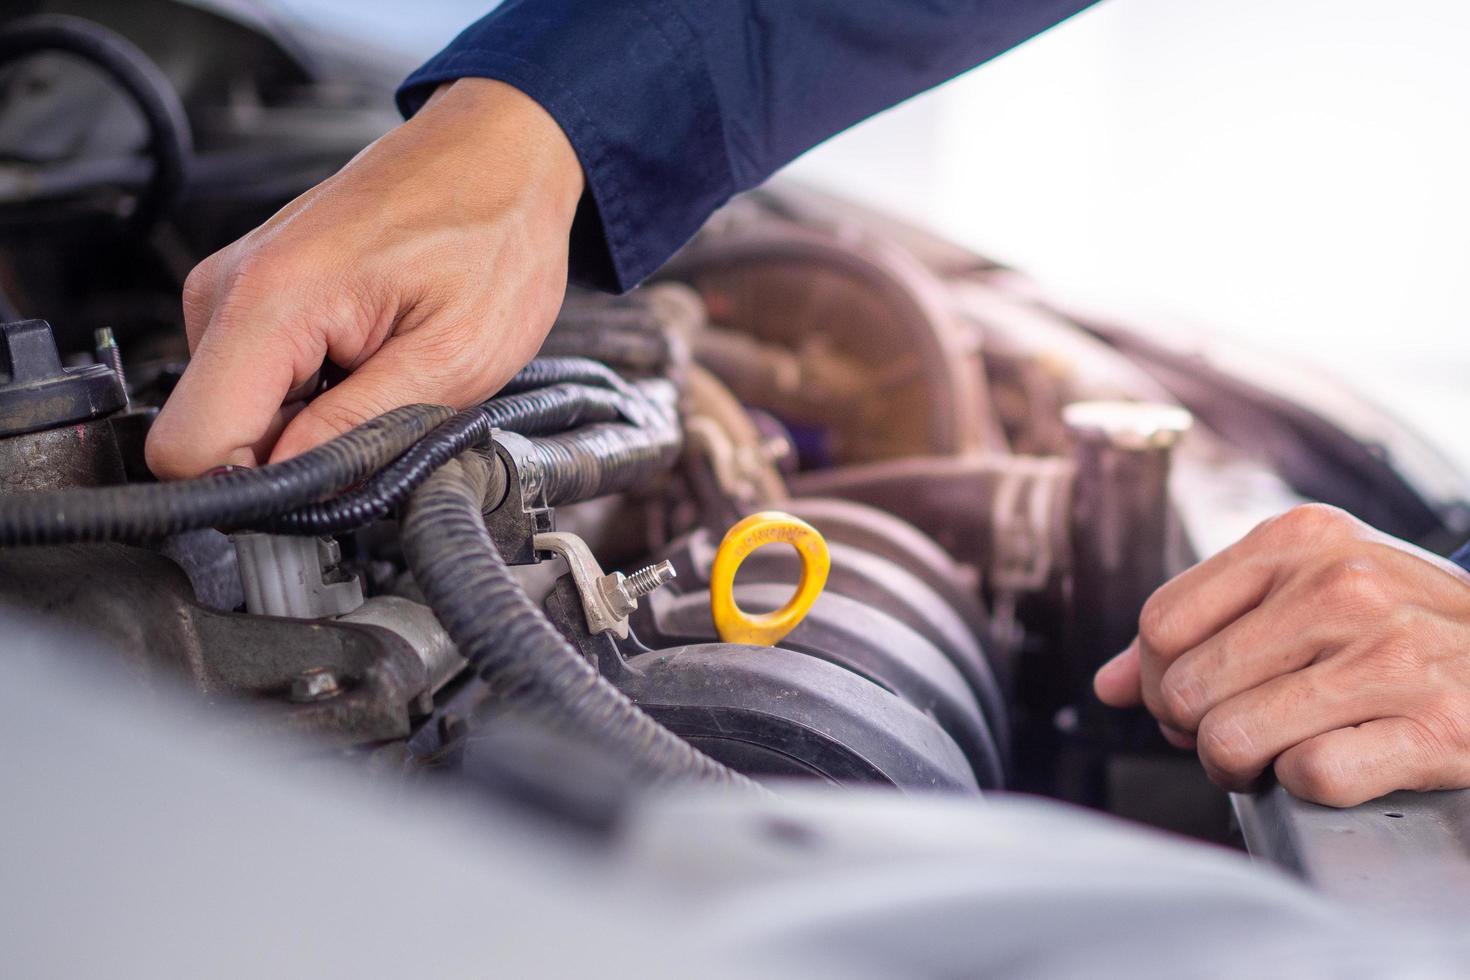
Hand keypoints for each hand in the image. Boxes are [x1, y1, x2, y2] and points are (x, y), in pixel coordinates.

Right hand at [145, 78, 583, 477]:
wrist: (499, 155)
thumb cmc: (492, 234)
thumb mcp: (453, 356)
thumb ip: (362, 431)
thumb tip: (293, 488)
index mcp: (270, 302)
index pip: (188, 448)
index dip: (251, 492)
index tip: (321, 491)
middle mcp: (229, 290)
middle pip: (213, 435)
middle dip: (295, 457)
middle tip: (385, 425)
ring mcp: (235, 289)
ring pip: (240, 413)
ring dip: (313, 423)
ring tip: (390, 379)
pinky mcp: (255, 294)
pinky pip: (261, 381)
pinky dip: (317, 393)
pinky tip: (373, 361)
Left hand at [1094, 503, 1469, 806]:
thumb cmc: (1401, 625)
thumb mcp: (1303, 591)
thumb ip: (1200, 626)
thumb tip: (1107, 686)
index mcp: (1299, 540)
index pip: (1160, 624)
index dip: (1156, 677)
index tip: (1188, 697)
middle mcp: (1343, 586)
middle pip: (1185, 688)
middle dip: (1194, 730)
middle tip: (1236, 733)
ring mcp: (1393, 655)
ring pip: (1232, 738)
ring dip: (1242, 766)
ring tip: (1276, 753)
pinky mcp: (1436, 727)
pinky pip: (1311, 778)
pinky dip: (1312, 786)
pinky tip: (1344, 757)